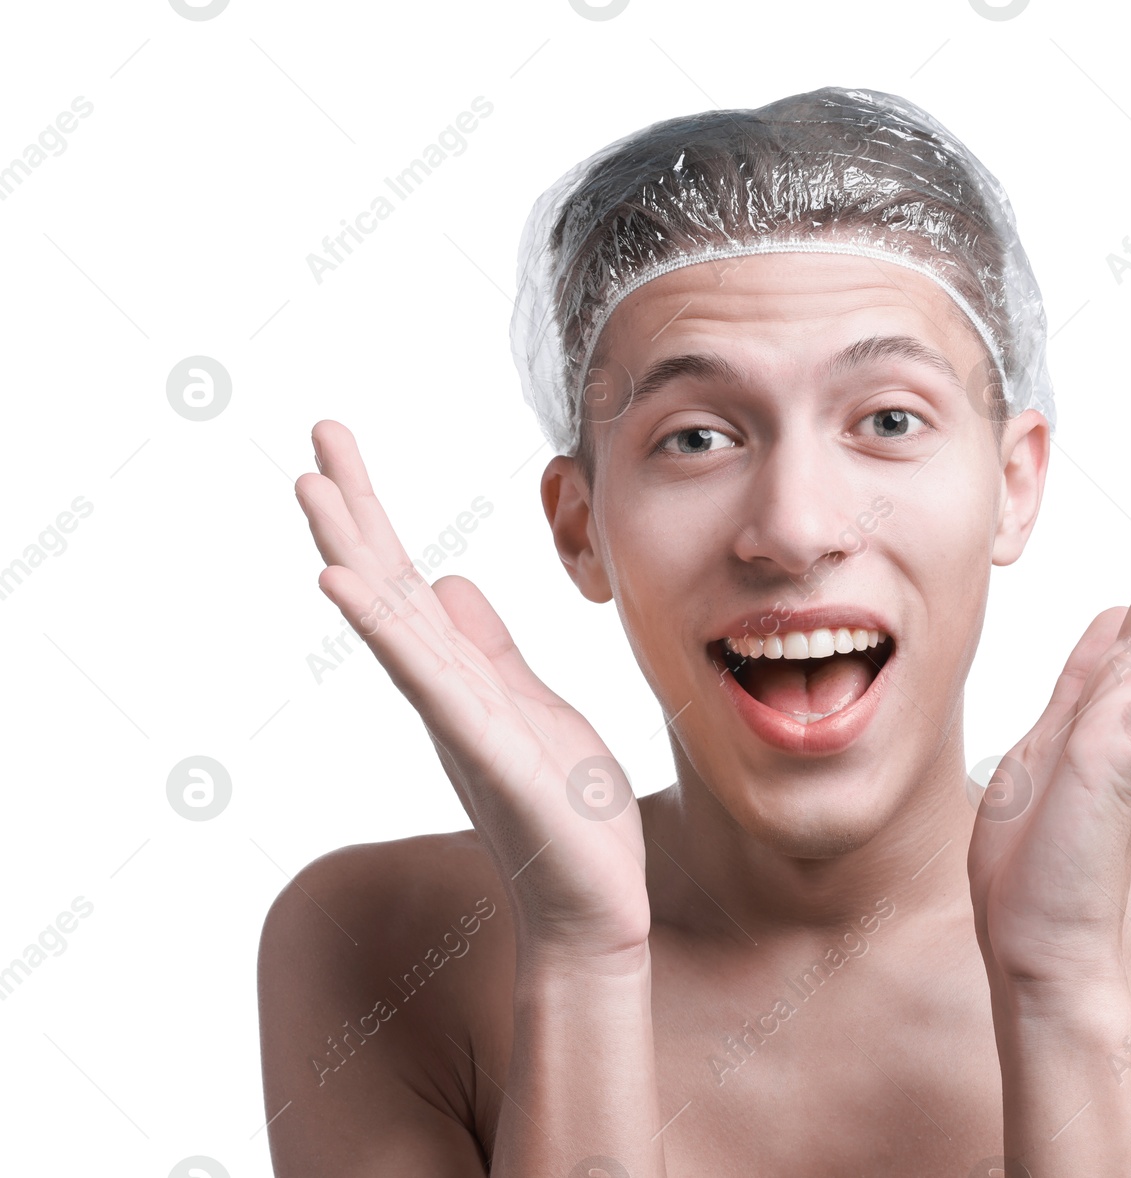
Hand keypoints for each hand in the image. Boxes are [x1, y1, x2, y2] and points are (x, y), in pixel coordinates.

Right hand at [295, 420, 648, 965]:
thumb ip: (486, 647)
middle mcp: (444, 693)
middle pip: (386, 588)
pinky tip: (344, 586)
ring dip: (351, 553)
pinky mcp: (490, 751)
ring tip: (312, 486)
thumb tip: (449, 581)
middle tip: (315, 435)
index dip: (372, 517)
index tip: (337, 450)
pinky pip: (432, 682)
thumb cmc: (563, 809)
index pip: (403, 583)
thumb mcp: (529, 704)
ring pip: (394, 624)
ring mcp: (459, 721)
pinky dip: (387, 631)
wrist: (593, 902)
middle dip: (353, 511)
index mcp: (457, 677)